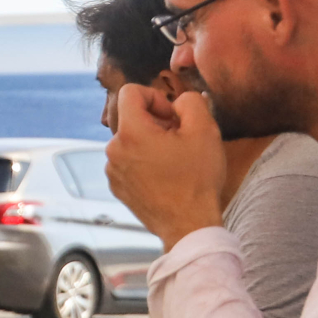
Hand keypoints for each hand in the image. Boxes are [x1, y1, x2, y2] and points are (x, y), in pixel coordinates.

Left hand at [107, 85, 227, 249]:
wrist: (188, 224)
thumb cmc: (197, 179)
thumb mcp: (205, 131)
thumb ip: (191, 102)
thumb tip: (179, 100)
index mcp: (130, 132)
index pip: (130, 92)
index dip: (156, 97)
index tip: (173, 117)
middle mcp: (113, 149)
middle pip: (132, 118)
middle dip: (157, 122)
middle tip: (181, 140)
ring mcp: (112, 169)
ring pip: (131, 140)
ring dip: (152, 142)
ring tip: (175, 160)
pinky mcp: (117, 185)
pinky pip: (128, 161)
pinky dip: (145, 161)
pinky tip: (166, 175)